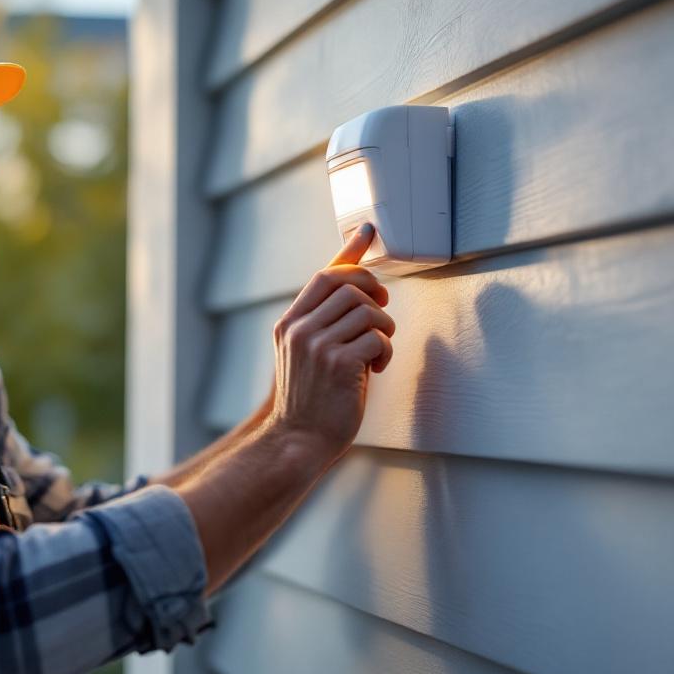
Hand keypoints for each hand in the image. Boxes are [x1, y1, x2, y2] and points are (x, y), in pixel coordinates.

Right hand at [266, 223, 394, 460]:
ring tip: (376, 351)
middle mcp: (300, 330)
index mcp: (289, 324)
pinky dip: (384, 352)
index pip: (325, 275)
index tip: (368, 233)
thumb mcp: (304, 352)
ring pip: (367, 311)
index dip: (352, 255)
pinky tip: (374, 370)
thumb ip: (321, 320)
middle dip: (376, 296)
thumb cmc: (308, 397)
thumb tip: (346, 289)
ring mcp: (317, 346)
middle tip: (381, 318)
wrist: (298, 440)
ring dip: (383, 329)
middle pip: (350, 286)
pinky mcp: (339, 365)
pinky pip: (377, 339)